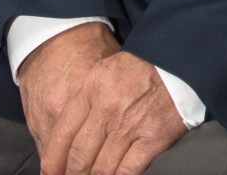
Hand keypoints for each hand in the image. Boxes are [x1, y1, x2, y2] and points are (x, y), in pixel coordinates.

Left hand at [18, 22, 185, 174]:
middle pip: (79, 156)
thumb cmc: (137, 68)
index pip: (62, 133)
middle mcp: (108, 107)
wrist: (177, 61)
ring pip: (101, 168)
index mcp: (92, 87)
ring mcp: (131, 124)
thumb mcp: (103, 72)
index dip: (52, 161)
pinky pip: (127, 171)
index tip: (49, 173)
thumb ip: (83, 101)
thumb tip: (63, 139)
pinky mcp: (153, 137)